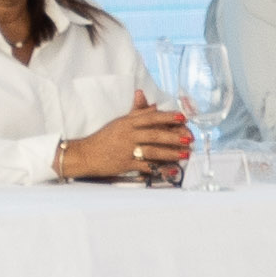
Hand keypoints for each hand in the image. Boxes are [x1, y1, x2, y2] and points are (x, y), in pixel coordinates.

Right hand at [61, 106, 192, 182]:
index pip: (151, 117)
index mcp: (127, 122)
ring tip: (185, 154)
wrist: (85, 154)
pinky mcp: (124, 163)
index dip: (168, 117)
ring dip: (170, 152)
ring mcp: (126, 149)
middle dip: (174, 136)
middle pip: (154, 133)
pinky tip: (171, 169)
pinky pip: (145, 166)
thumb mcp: (119, 122)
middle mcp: (127, 134)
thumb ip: (137, 114)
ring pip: (152, 150)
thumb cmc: (103, 138)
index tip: (183, 117)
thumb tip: (154, 107)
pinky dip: (159, 168)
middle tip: (189, 138)